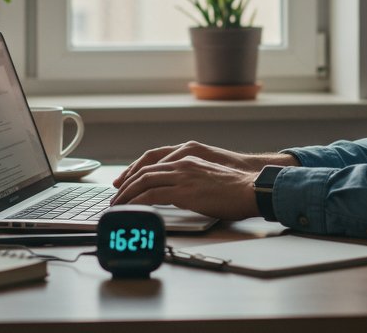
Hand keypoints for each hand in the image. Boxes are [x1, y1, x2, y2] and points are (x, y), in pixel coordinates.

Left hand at [110, 155, 259, 220]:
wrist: (250, 189)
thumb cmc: (236, 188)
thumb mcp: (209, 177)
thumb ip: (191, 180)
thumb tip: (180, 193)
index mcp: (188, 158)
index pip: (153, 162)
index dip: (135, 172)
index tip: (125, 183)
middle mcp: (182, 163)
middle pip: (144, 171)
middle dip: (126, 184)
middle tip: (116, 197)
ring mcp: (182, 176)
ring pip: (144, 181)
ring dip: (127, 194)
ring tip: (118, 206)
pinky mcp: (184, 191)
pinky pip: (152, 194)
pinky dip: (137, 201)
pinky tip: (131, 209)